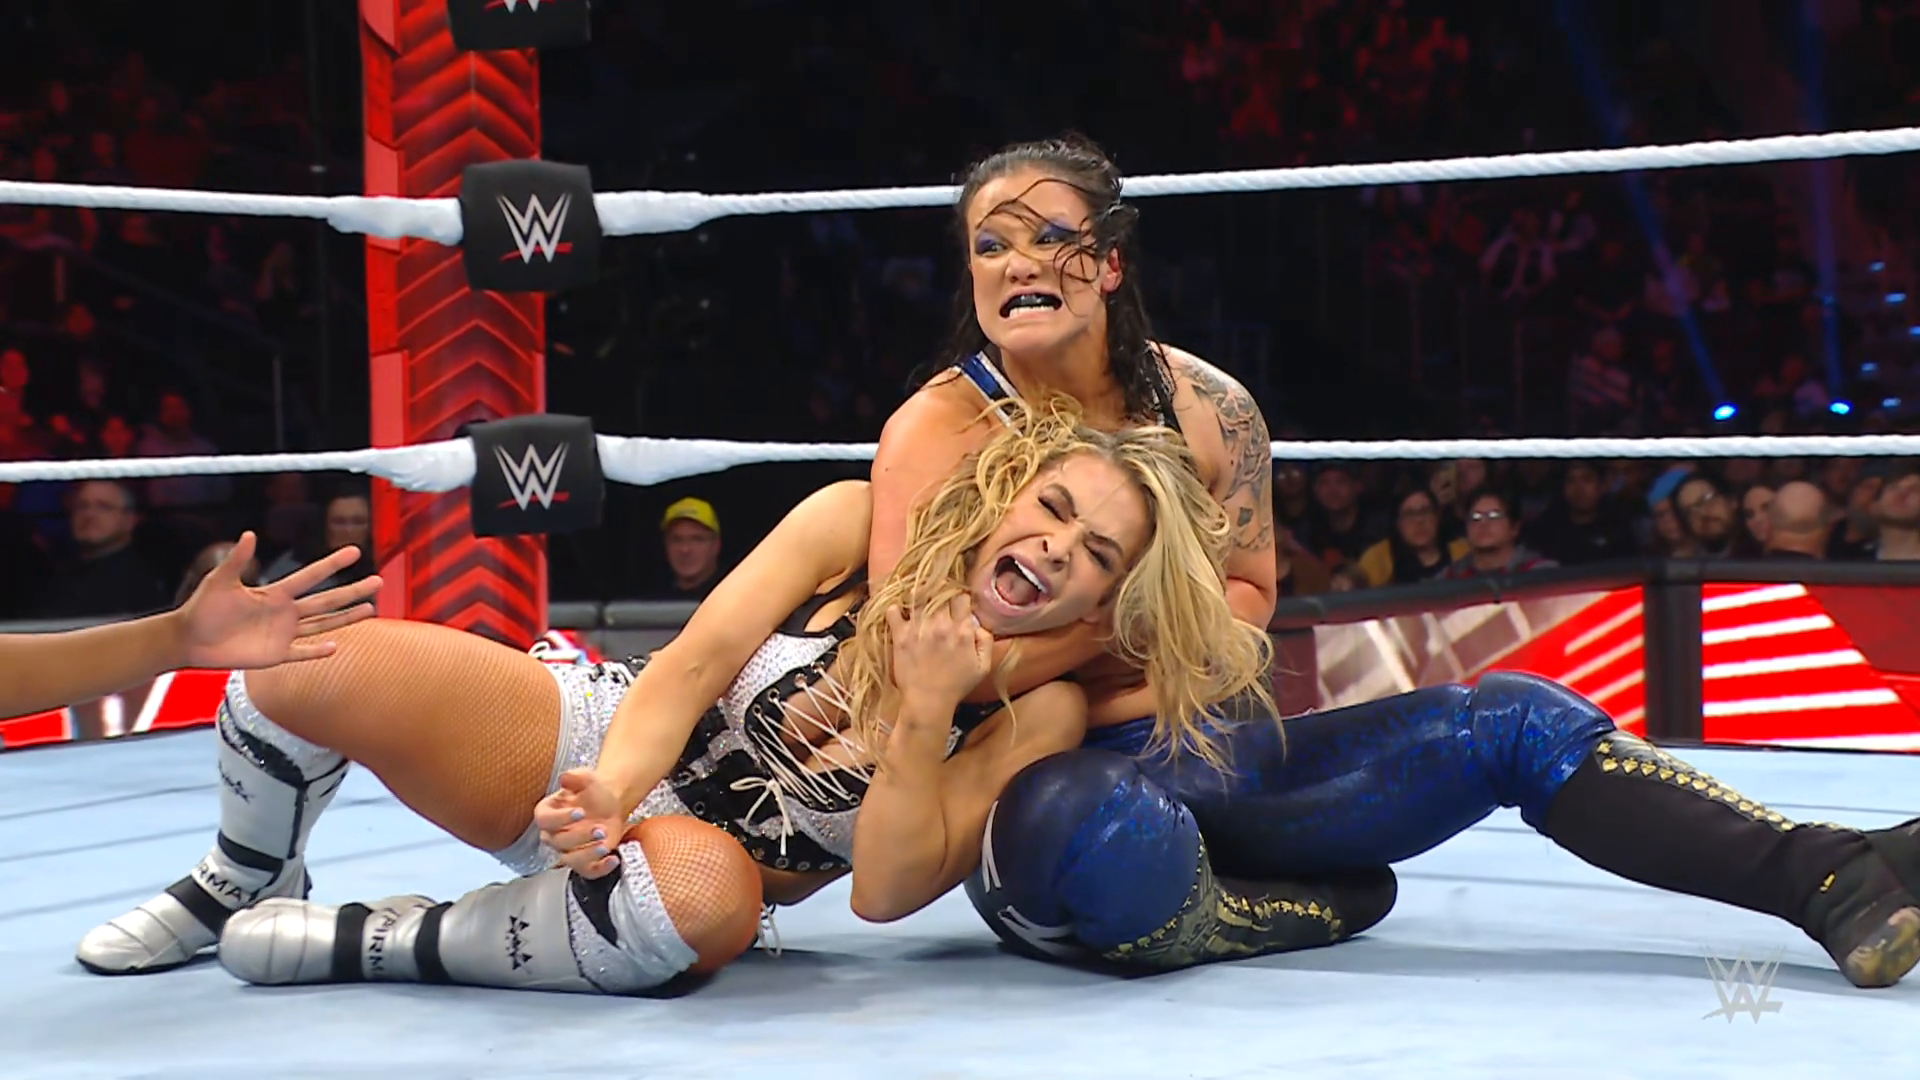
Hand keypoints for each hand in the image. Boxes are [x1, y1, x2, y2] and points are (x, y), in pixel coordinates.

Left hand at [174, 532, 380, 669]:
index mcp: (275, 593)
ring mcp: (284, 634)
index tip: (354, 551)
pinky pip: (303, 652)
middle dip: (353, 591)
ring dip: (347, 617)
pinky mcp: (277, 655)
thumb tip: (249, 534)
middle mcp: (285, 612)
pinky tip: (338, 646)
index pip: (311, 576)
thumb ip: (237, 560)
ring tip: (371, 608)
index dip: (333, 564)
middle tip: (378, 581)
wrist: (189, 639)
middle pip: (327, 600)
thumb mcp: (220, 580)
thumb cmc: (202, 607)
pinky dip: (319, 651)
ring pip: (324, 624)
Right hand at [534, 769, 625, 878]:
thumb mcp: (585, 778)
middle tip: (599, 829)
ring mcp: (568, 849)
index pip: (544, 820)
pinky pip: (588, 872)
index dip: (560, 818)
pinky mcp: (585, 860)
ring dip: (588, 854)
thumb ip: (574, 777)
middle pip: (558, 842)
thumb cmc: (593, 790)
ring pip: (570, 860)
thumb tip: (564, 778)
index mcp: (548, 813)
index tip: (579, 812)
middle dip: (579, 837)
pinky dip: (601, 869)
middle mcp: (554, 834)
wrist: (610, 801)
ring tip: (605, 845)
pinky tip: (614, 858)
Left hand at [885, 593, 992, 706]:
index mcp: (962, 631)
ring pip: (918, 598)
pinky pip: (894, 611)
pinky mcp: (900, 636)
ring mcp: (919, 629)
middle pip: (940, 593)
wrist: (928, 701)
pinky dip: (895, 609)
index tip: (956, 604)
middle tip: (937, 602)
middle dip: (940, 594)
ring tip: (919, 604)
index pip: (961, 598)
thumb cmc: (956, 686)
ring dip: (919, 598)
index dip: (959, 598)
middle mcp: (941, 625)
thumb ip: (986, 641)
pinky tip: (899, 612)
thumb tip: (978, 625)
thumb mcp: (983, 667)